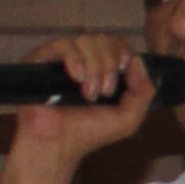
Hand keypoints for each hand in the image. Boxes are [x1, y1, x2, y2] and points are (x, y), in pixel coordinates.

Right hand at [9, 33, 165, 161]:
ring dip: (94, 68)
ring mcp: (60, 58)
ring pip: (85, 40)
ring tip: (89, 94)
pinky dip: (75, 60)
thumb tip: (138, 60)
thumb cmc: (88, 132)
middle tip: (104, 92)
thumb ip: (143, 91)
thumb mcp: (128, 117)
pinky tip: (77, 79)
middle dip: (109, 65)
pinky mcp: (41, 60)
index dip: (123, 53)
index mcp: (101, 67)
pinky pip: (63, 45)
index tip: (123, 72)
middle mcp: (81, 59)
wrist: (57, 145)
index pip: (116, 43)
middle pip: (103, 39)